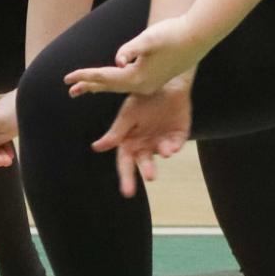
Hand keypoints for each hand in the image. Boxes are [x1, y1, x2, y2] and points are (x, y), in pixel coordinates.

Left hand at [66, 14, 211, 96]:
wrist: (197, 38)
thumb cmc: (172, 34)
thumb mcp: (149, 39)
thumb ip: (132, 49)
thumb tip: (118, 60)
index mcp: (137, 77)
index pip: (105, 77)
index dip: (85, 76)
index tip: (66, 78)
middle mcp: (142, 85)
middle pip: (108, 87)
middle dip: (89, 86)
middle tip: (69, 90)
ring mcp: (149, 84)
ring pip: (118, 87)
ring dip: (100, 86)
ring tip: (85, 89)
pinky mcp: (154, 79)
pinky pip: (127, 84)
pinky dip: (114, 83)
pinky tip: (113, 81)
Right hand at [93, 80, 191, 197]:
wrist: (165, 83)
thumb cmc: (141, 98)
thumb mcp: (127, 115)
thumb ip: (116, 133)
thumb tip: (96, 147)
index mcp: (130, 142)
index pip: (126, 163)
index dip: (126, 177)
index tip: (127, 192)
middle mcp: (145, 145)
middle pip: (144, 163)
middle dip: (147, 170)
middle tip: (150, 176)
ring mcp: (162, 141)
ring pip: (161, 154)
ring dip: (162, 153)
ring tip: (165, 150)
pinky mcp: (177, 136)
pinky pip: (176, 145)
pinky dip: (174, 147)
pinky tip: (172, 146)